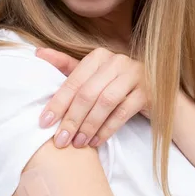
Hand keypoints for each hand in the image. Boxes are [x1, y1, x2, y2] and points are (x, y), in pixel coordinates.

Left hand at [35, 47, 150, 148]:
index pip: (73, 81)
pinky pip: (123, 113)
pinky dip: (107, 129)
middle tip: (60, 140)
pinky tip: (95, 142)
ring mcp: (135, 74)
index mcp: (99, 56)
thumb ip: (67, 66)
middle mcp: (117, 61)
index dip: (57, 103)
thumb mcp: (91, 76)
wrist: (156, 96)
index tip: (44, 123)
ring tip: (77, 143)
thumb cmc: (115, 86)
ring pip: (105, 103)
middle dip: (71, 119)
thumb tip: (37, 52)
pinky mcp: (148, 91)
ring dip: (88, 126)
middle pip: (88, 93)